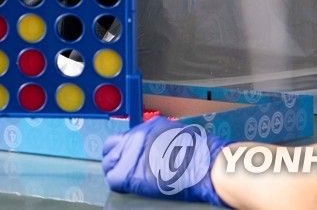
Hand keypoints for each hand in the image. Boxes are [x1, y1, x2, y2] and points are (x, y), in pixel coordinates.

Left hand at [103, 117, 227, 205]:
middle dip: (115, 159)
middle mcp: (137, 136)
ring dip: (115, 172)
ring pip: (109, 164)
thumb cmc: (202, 156)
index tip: (127, 157)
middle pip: (111, 147)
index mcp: (150, 126)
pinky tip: (127, 189)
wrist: (206, 167)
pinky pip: (113, 180)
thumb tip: (157, 150)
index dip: (124, 149)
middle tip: (122, 170)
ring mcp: (130, 154)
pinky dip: (119, 186)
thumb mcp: (181, 137)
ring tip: (125, 182)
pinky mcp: (128, 173)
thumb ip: (163, 140)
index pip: (125, 136)